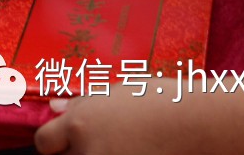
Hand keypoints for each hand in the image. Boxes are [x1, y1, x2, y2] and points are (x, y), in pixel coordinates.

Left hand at [35, 74, 225, 153]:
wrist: (198, 122)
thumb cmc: (158, 101)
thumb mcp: (114, 93)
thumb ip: (81, 104)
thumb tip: (55, 108)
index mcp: (79, 124)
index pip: (44, 143)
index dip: (54, 141)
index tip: (64, 139)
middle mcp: (88, 151)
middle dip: (76, 151)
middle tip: (102, 141)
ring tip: (122, 145)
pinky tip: (135, 151)